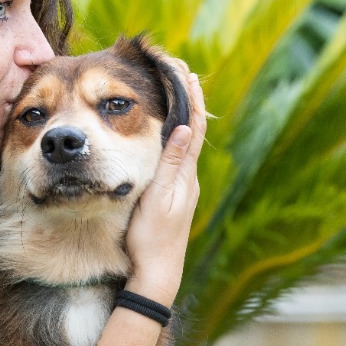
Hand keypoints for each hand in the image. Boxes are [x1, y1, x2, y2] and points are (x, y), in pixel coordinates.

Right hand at [124, 71, 205, 306]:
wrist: (157, 273)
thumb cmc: (151, 238)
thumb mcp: (157, 198)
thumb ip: (170, 163)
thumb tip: (185, 128)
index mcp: (185, 175)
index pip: (193, 128)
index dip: (192, 100)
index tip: (187, 73)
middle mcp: (188, 178)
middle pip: (194, 131)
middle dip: (190, 101)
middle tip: (184, 73)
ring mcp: (183, 188)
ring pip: (187, 143)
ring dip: (185, 115)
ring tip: (180, 93)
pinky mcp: (174, 196)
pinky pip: (179, 156)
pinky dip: (177, 135)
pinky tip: (172, 134)